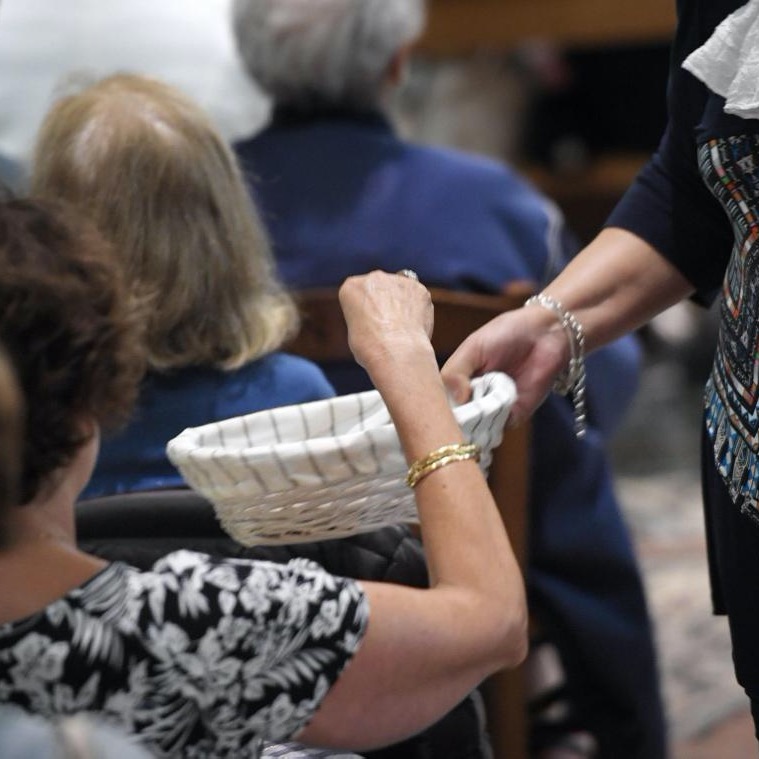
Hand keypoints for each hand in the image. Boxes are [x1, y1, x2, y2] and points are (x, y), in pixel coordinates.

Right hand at [339, 270, 433, 372]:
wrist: (396, 352)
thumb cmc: (371, 348)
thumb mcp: (355, 331)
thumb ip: (366, 315)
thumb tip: (379, 318)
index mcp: (351, 287)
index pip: (357, 293)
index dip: (364, 310)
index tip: (368, 324)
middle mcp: (374, 277)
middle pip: (379, 287)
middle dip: (383, 302)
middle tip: (387, 325)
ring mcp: (399, 281)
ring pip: (401, 290)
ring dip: (401, 303)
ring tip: (403, 327)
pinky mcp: (420, 289)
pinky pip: (418, 297)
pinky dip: (418, 309)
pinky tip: (416, 325)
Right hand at [441, 306, 568, 426]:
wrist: (544, 333)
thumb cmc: (505, 334)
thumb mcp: (472, 348)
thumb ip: (455, 372)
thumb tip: (455, 401)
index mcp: (457, 382)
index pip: (439, 402)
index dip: (436, 408)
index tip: (434, 411)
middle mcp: (471, 399)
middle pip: (456, 420)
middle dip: (457, 418)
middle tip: (459, 410)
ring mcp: (492, 409)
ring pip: (476, 428)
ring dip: (477, 421)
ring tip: (483, 401)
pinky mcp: (514, 416)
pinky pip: (499, 428)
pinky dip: (496, 421)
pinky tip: (499, 404)